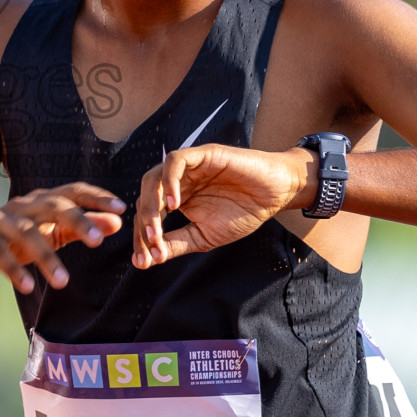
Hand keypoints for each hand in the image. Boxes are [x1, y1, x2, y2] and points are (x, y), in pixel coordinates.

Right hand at [0, 183, 126, 293]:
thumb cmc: (13, 239)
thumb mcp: (49, 233)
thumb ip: (81, 227)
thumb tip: (118, 222)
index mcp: (41, 200)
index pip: (72, 191)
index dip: (96, 196)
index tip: (121, 208)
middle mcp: (22, 205)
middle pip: (52, 205)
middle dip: (77, 221)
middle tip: (99, 242)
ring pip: (26, 233)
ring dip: (46, 257)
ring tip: (64, 282)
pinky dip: (13, 270)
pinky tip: (27, 288)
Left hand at [132, 144, 313, 267]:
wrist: (275, 195)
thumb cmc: (243, 213)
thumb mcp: (205, 236)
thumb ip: (177, 244)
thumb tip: (148, 260)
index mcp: (175, 198)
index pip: (147, 216)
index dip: (141, 239)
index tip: (141, 262)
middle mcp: (176, 181)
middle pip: (144, 198)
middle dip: (143, 225)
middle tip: (149, 247)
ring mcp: (187, 167)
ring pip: (153, 179)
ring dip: (150, 205)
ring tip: (156, 230)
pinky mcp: (202, 154)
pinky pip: (175, 162)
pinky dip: (169, 181)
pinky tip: (174, 205)